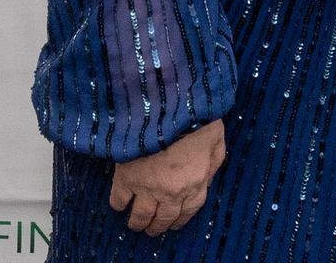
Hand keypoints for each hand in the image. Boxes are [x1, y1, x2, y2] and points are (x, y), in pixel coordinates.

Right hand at [110, 119, 225, 235]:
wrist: (171, 107)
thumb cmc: (199, 120)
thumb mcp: (217, 141)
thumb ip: (213, 162)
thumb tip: (207, 176)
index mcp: (195, 184)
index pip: (188, 212)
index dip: (179, 220)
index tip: (173, 224)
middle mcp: (172, 193)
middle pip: (163, 219)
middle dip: (157, 226)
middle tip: (151, 228)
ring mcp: (148, 187)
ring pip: (141, 215)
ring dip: (137, 222)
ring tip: (135, 224)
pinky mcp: (127, 177)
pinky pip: (119, 199)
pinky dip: (118, 204)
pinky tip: (119, 204)